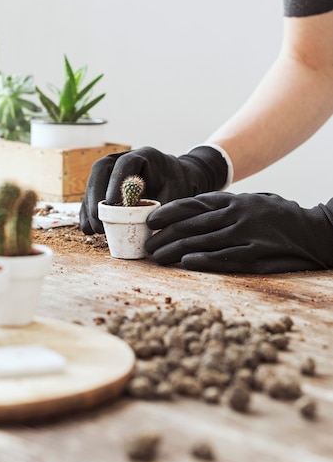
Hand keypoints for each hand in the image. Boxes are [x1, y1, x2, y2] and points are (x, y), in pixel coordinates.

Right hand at [79, 145, 227, 233]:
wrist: (177, 180)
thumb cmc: (178, 186)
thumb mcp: (177, 194)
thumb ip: (164, 207)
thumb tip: (150, 229)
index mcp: (144, 155)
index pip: (125, 162)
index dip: (116, 181)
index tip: (113, 203)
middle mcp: (123, 158)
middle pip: (101, 169)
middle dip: (96, 195)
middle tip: (98, 220)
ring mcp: (112, 170)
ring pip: (93, 182)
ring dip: (89, 206)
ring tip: (94, 230)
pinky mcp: (106, 184)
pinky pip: (92, 195)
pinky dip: (88, 212)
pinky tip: (89, 229)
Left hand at [145, 192, 332, 273]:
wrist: (314, 231)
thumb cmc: (277, 216)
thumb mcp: (251, 201)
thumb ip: (225, 205)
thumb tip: (191, 210)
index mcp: (233, 200)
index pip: (192, 204)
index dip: (168, 212)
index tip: (150, 222)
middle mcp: (236, 214)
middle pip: (191, 225)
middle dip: (165, 235)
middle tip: (148, 246)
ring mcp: (245, 234)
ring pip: (201, 241)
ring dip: (175, 250)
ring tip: (158, 258)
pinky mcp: (255, 254)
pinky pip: (223, 258)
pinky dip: (202, 259)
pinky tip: (186, 262)